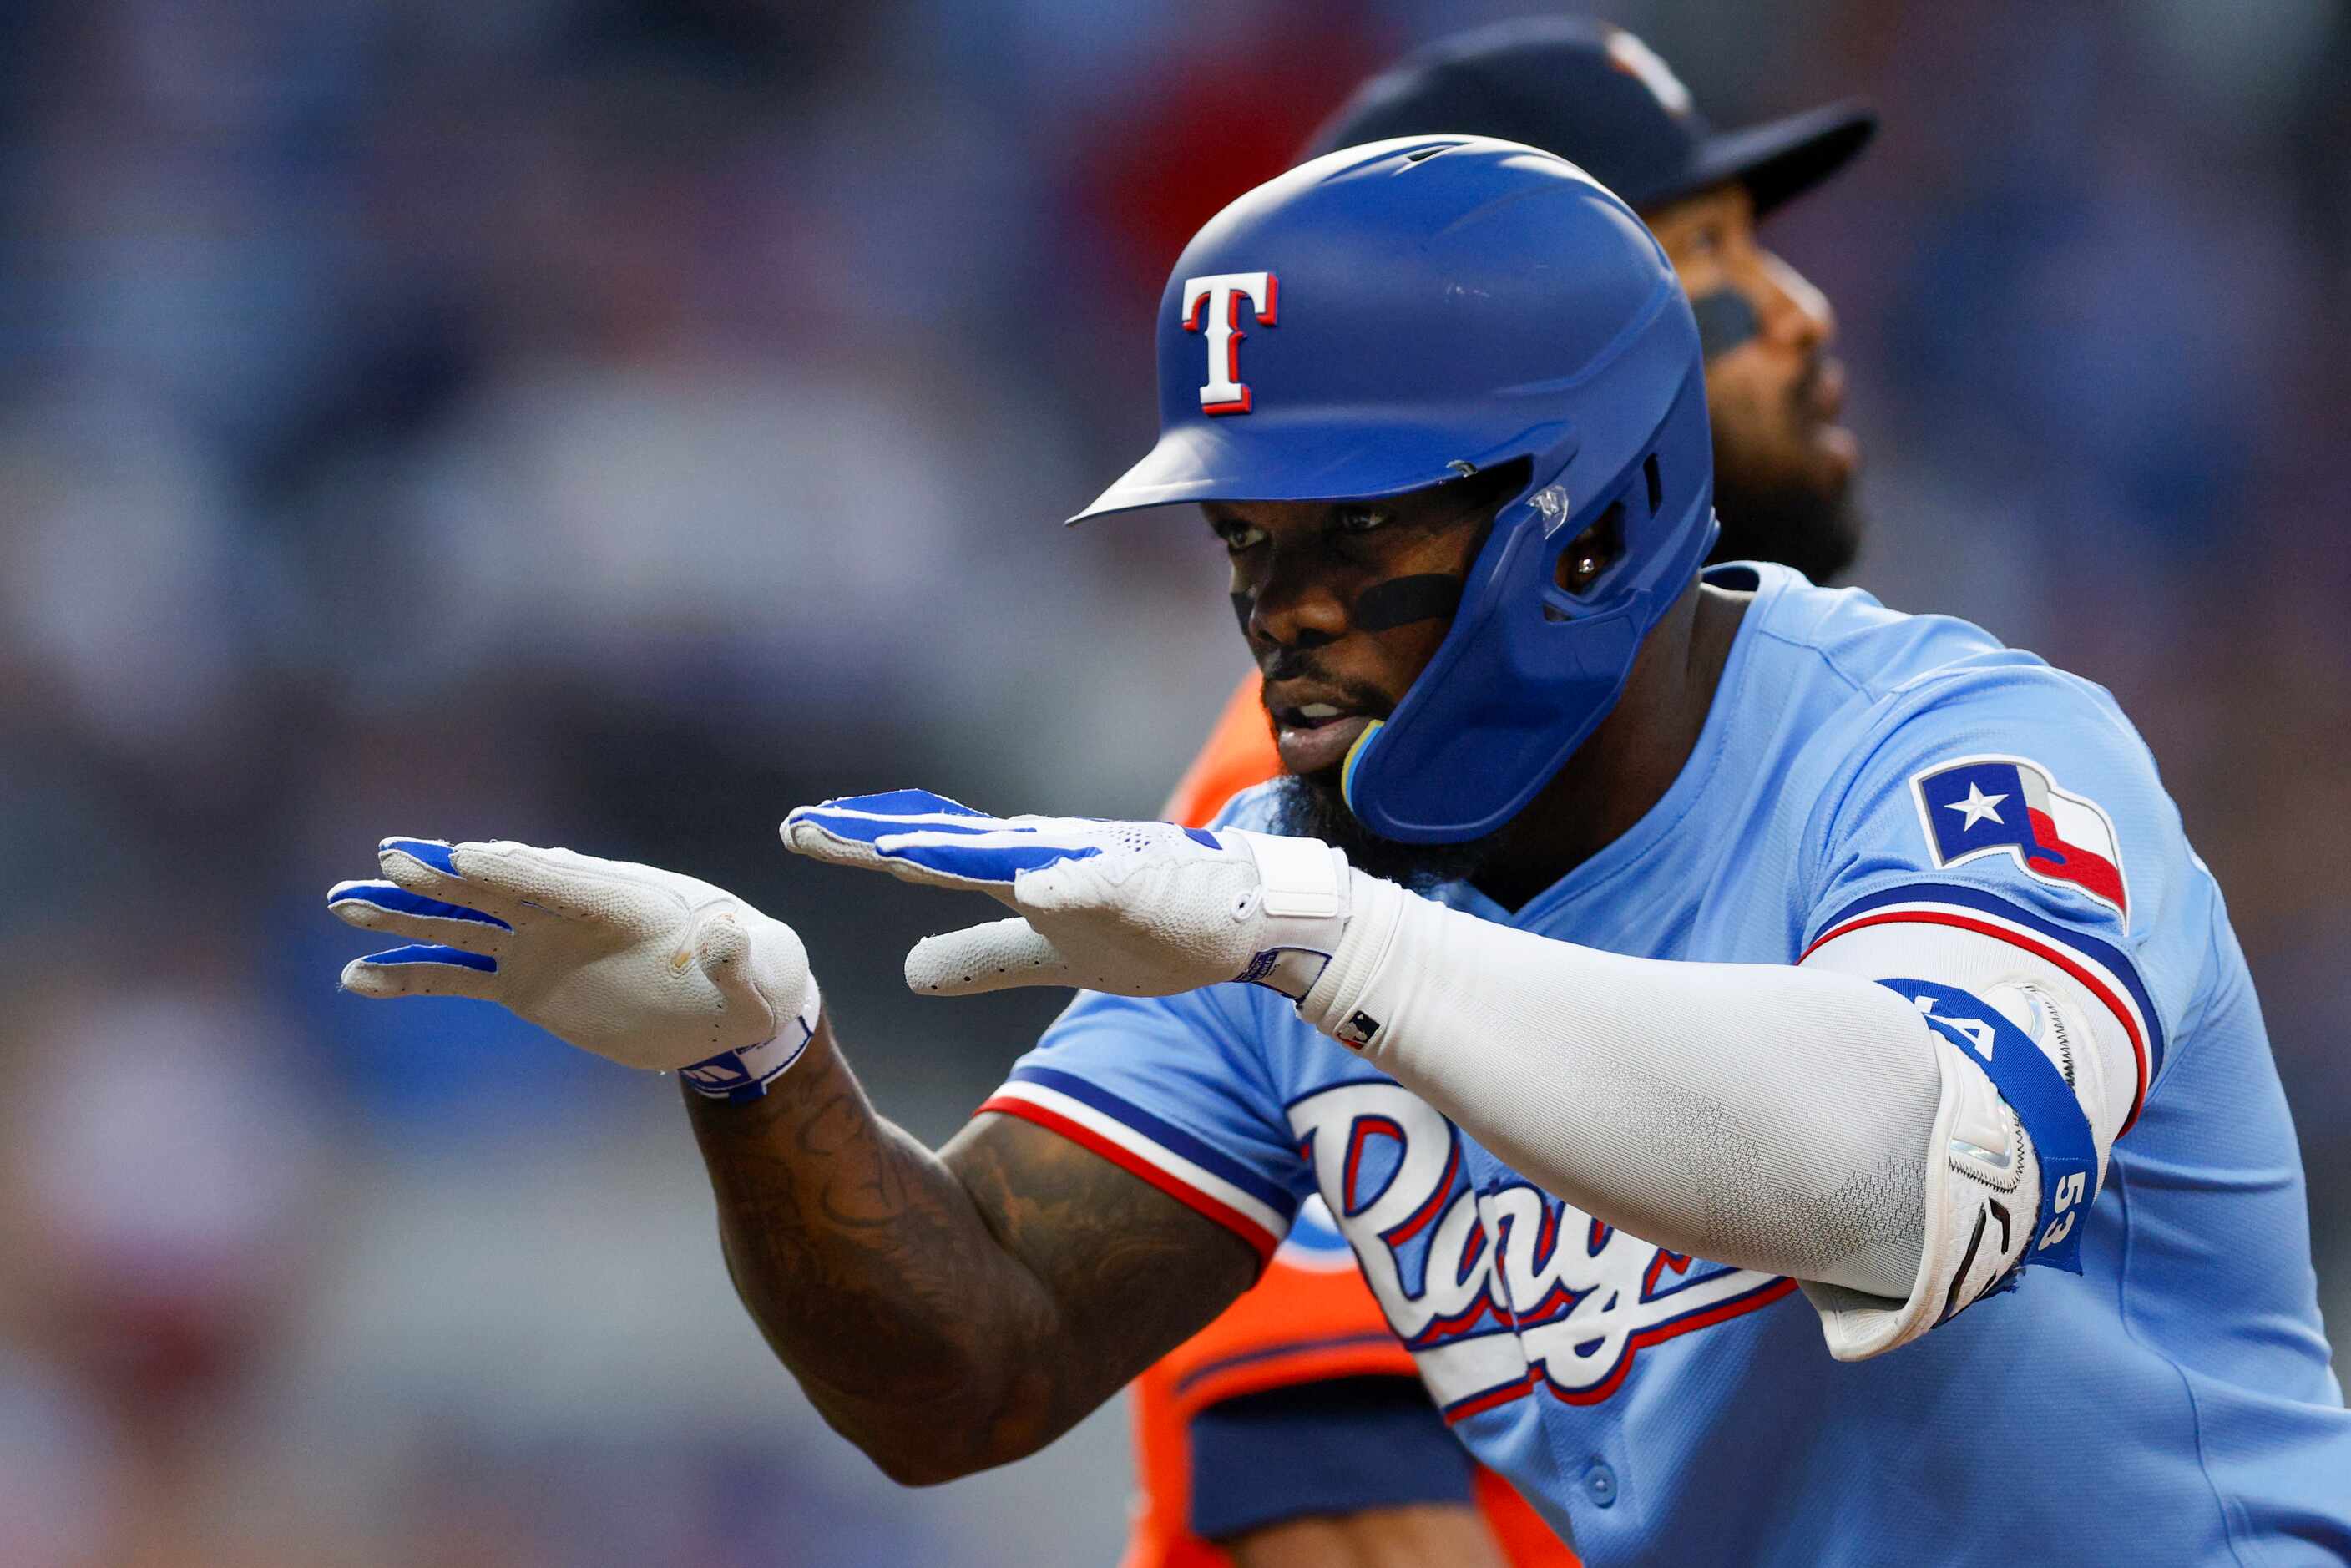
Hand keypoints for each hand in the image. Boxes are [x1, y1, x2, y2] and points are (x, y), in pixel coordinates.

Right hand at [328, 838, 818, 1101]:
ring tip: (345, 905)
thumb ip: (742, 960)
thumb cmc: (750, 979)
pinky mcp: (525, 982)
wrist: (730, 1003)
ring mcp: (541, 943)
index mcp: (625, 900)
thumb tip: (729, 937)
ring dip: (407, 915)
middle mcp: (571, 913)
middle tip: (388, 859)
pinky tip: (358, 978)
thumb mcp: (757, 975)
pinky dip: (412, 974)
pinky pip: (458, 974)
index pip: (562, 880)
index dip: (516, 868)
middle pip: (498, 886)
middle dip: (445, 876)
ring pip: (462, 923)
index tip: (465, 858)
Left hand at [780, 790, 1352, 999]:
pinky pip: (1095, 882)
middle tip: (802, 825)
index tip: (796, 834)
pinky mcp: (1137, 884)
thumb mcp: (1048, 955)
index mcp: (1016, 871)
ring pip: (1006, 854)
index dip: (861, 843)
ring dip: (948, 849)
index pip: (925, 853)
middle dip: (875, 833)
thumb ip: (980, 958)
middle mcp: (1039, 855)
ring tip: (887, 847)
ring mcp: (1086, 866)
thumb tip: (907, 971)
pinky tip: (1029, 883)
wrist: (1242, 916)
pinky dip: (1062, 879)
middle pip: (945, 841)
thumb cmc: (1150, 925)